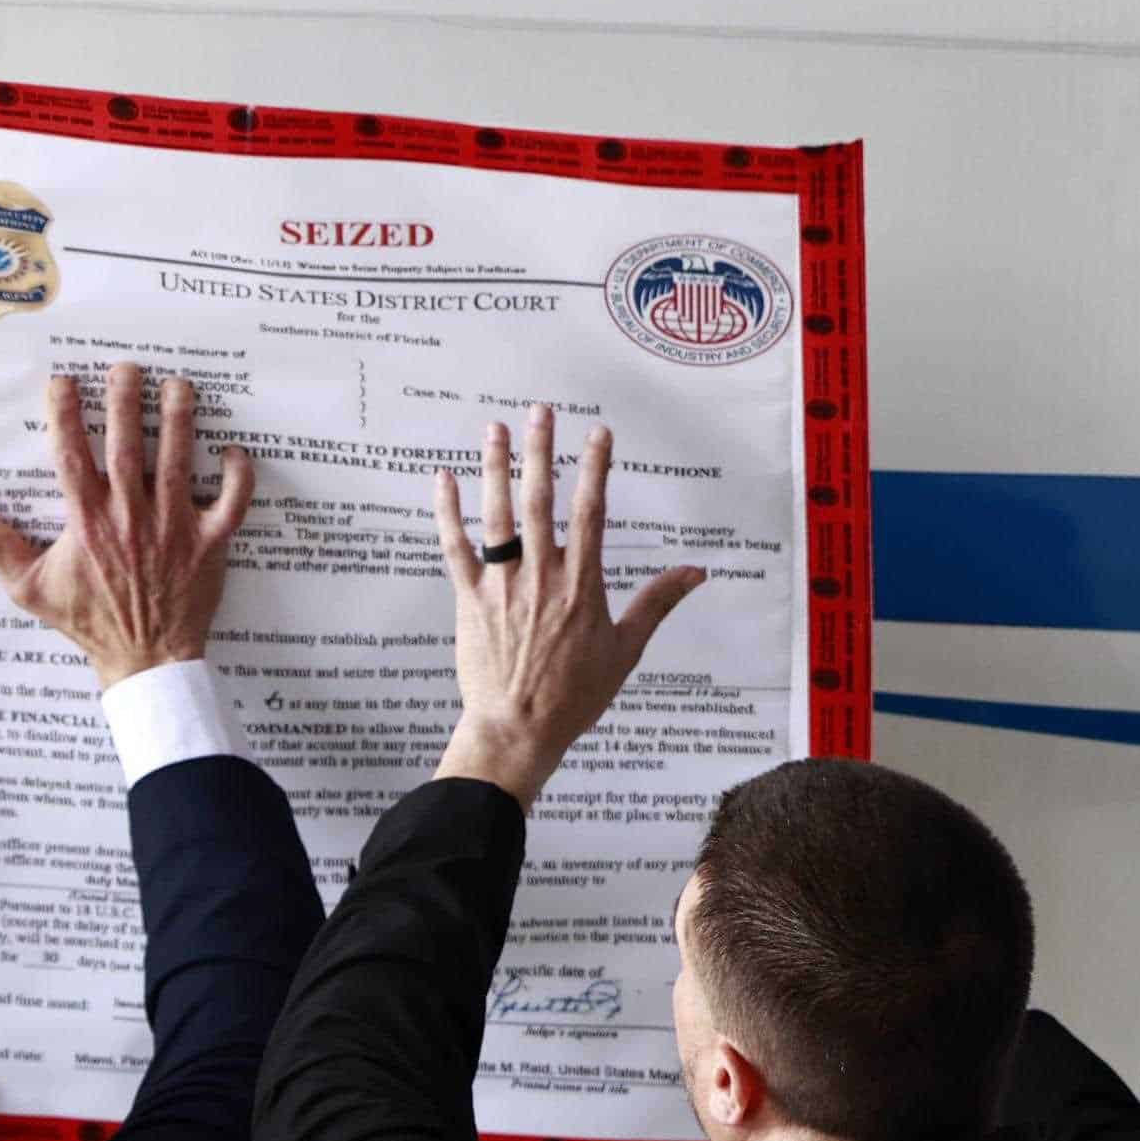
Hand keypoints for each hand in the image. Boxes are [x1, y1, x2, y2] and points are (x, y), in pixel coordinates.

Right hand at [0, 363, 255, 684]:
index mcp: (87, 524)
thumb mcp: (30, 588)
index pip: (71, 458)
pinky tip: (232, 450)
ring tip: (178, 385)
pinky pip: (231, 503)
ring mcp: (174, 529)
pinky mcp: (210, 544)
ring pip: (177, 463)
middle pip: (126, 448)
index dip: (65, 415)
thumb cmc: (88, 622)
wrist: (144, 661)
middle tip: (126, 367)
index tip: (62, 382)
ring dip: (178, 420)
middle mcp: (130, 518)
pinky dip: (237, 476)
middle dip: (125, 402)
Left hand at [429, 406, 705, 805]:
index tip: (598, 432)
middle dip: (542, 450)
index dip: (595, 468)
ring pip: (497, 515)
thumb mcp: (626, 649)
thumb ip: (658, 603)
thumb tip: (696, 572)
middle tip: (541, 411)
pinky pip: (454, 548)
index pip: (592, 512)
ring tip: (495, 428)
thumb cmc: (575, 696)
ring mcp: (502, 586)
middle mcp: (542, 577)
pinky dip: (447, 512)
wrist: (518, 730)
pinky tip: (443, 478)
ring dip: (495, 467)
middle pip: (541, 500)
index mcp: (582, 585)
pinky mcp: (469, 600)